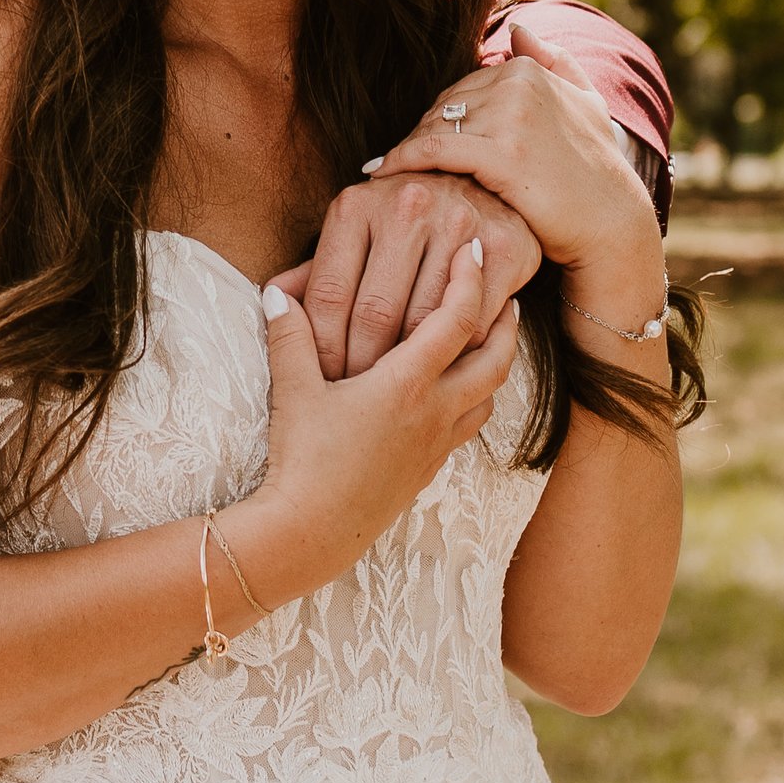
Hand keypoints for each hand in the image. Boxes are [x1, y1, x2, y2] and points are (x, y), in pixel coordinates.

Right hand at [232, 244, 518, 608]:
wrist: (311, 532)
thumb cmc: (303, 459)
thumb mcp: (292, 390)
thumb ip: (290, 335)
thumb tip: (277, 292)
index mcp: (405, 384)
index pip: (455, 320)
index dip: (469, 280)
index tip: (477, 251)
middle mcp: (433, 412)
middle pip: (493, 360)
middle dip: (504, 324)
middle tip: (506, 297)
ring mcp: (434, 445)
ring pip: (488, 397)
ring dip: (496, 365)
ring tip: (489, 343)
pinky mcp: (427, 470)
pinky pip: (468, 427)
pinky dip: (475, 401)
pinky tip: (456, 395)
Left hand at [289, 170, 539, 376]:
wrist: (481, 176)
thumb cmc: (404, 216)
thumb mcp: (354, 228)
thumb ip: (317, 268)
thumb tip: (274, 304)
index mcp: (355, 207)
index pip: (329, 295)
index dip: (321, 349)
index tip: (320, 382)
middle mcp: (405, 208)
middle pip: (374, 314)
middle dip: (360, 368)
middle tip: (354, 400)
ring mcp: (456, 225)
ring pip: (422, 323)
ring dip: (406, 370)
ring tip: (390, 397)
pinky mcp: (500, 247)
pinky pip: (470, 322)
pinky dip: (454, 355)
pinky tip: (439, 372)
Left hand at [365, 23, 660, 284]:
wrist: (612, 225)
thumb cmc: (597, 171)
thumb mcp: (587, 105)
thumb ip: (555, 63)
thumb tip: (517, 29)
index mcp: (528, 70)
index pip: (461, 89)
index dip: (440, 120)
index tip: (420, 144)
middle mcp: (518, 84)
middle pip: (443, 107)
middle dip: (421, 135)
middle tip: (396, 163)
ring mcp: (511, 117)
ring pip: (434, 127)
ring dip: (407, 150)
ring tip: (386, 172)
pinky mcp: (502, 155)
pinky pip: (435, 150)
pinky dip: (401, 160)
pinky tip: (381, 174)